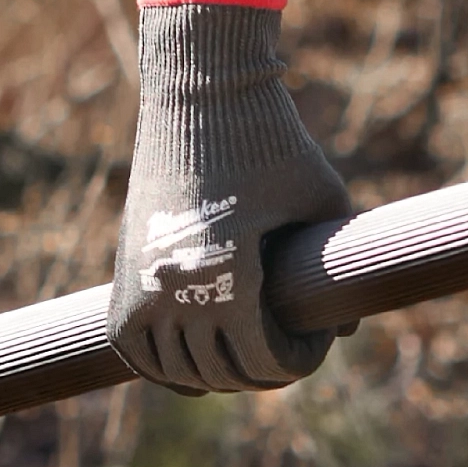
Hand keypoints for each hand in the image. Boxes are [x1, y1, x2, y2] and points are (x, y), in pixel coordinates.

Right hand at [108, 0, 350, 393]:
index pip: (262, 362)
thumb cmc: (272, 141)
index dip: (299, 361)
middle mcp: (172, 288)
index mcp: (226, 275)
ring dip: (216, 373)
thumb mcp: (321, 199)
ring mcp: (139, 283)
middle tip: (291, 346)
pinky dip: (164, 365)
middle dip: (263, 371)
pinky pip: (133, 347)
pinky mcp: (122, 270)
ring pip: (175, 368)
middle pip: (221, 373)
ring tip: (250, 351)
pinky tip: (198, 365)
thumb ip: (334, 270)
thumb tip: (346, 329)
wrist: (199, 93)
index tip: (317, 338)